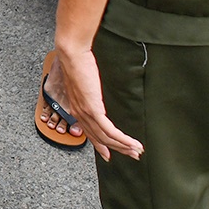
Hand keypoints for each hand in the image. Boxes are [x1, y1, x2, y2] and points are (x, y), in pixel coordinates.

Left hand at [47, 41, 144, 161]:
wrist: (72, 54)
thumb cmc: (78, 61)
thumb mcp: (84, 80)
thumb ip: (89, 90)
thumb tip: (96, 92)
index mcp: (76, 108)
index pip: (89, 132)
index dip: (100, 145)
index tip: (108, 155)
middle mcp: (79, 114)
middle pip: (100, 139)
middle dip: (118, 149)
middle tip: (132, 155)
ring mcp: (86, 113)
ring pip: (106, 138)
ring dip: (124, 146)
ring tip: (137, 151)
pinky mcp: (93, 109)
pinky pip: (110, 131)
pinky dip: (123, 139)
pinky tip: (133, 143)